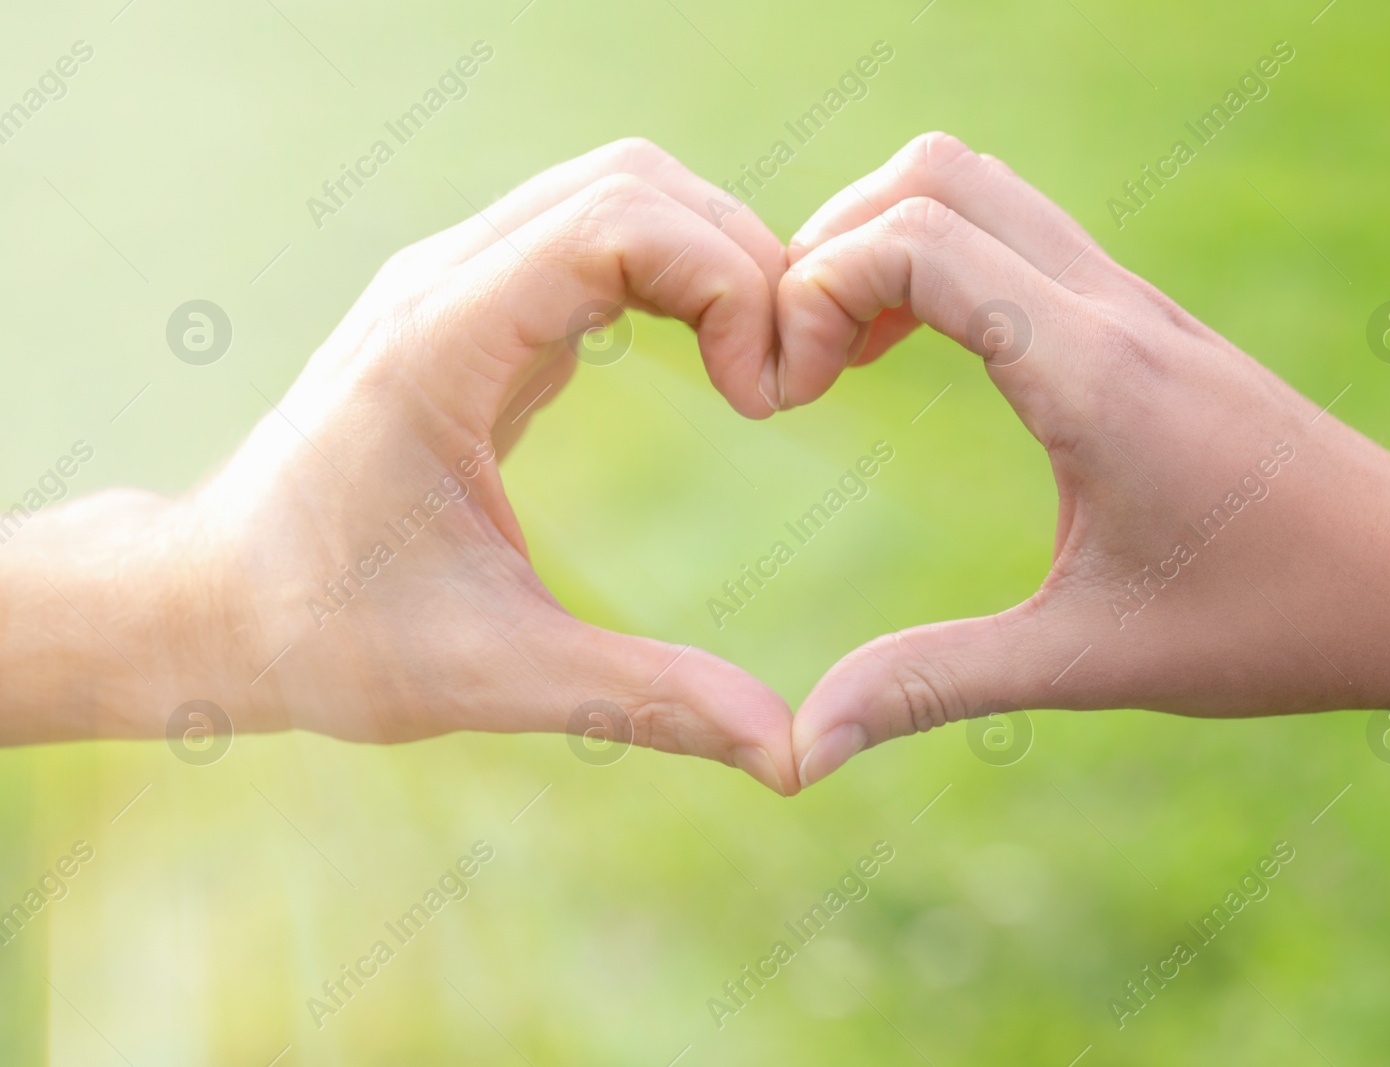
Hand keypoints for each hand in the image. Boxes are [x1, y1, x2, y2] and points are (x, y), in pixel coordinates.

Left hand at [2, 140, 803, 793]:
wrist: (207, 605)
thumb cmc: (326, 638)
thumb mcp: (495, 676)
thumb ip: (646, 700)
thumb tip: (790, 753)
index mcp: (441, 346)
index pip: (617, 221)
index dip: (727, 282)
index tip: (766, 398)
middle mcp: (445, 284)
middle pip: (633, 182)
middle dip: (741, 258)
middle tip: (785, 379)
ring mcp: (454, 284)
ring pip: (617, 191)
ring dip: (711, 256)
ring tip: (757, 367)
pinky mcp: (472, 309)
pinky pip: (593, 236)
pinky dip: (673, 270)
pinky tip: (709, 360)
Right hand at [778, 132, 1389, 786]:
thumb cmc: (1273, 621)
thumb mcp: (1090, 662)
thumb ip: (933, 686)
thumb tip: (798, 750)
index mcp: (1091, 374)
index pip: (919, 241)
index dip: (816, 292)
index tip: (790, 398)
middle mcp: (1110, 309)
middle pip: (935, 176)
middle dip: (831, 247)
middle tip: (800, 364)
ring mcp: (1132, 299)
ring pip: (976, 185)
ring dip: (884, 243)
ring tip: (843, 356)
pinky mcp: (1141, 316)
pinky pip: (1015, 229)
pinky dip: (936, 258)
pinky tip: (916, 356)